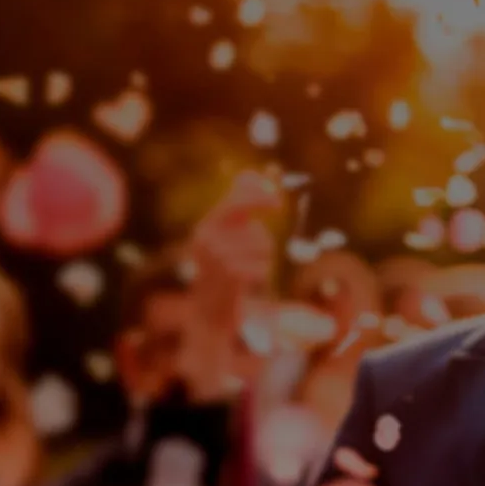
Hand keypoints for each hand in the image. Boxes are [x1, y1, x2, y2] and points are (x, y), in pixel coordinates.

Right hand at [189, 170, 281, 292]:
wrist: (209, 310)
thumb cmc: (224, 268)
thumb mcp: (227, 235)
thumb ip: (238, 205)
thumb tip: (249, 174)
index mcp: (206, 227)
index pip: (236, 203)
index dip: (258, 197)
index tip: (277, 202)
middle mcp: (207, 240)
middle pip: (256, 230)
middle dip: (263, 239)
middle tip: (267, 234)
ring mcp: (217, 258)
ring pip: (262, 248)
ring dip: (263, 260)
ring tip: (247, 270)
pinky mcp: (230, 276)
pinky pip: (262, 267)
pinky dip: (261, 274)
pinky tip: (247, 283)